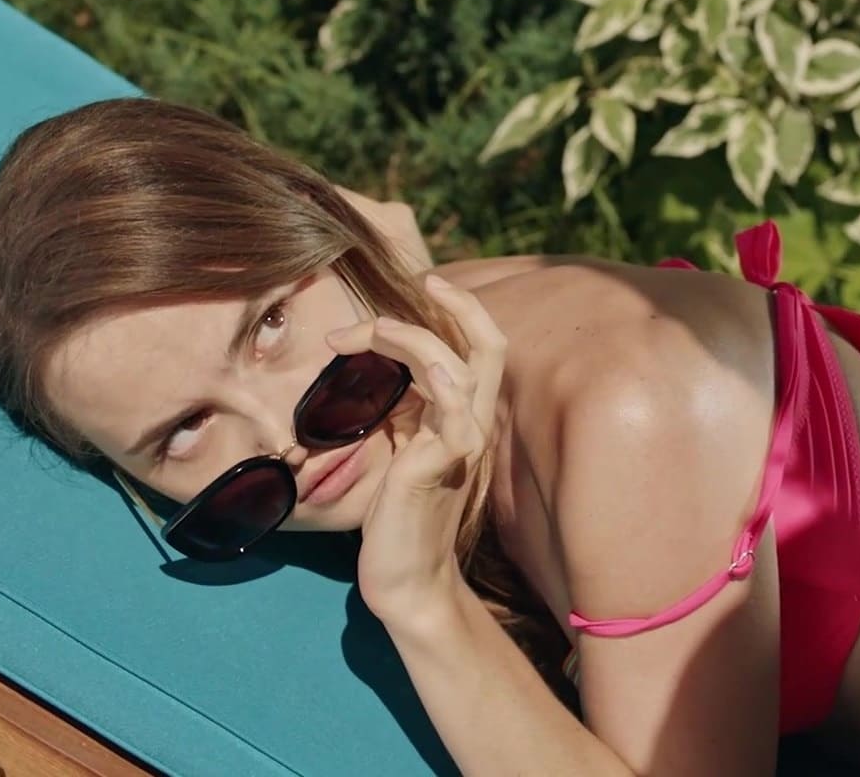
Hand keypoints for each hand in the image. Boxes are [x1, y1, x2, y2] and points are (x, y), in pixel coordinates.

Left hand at [325, 275, 505, 623]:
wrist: (404, 581)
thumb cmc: (396, 518)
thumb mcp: (395, 448)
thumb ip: (398, 407)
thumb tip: (372, 367)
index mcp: (459, 415)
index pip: (469, 346)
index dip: (447, 313)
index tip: (409, 294)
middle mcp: (470, 422)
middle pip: (490, 344)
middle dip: (460, 304)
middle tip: (424, 279)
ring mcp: (462, 443)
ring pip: (465, 366)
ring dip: (416, 337)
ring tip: (370, 331)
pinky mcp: (444, 465)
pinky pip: (455, 414)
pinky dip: (441, 382)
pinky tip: (425, 369)